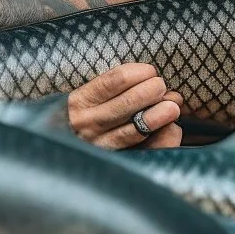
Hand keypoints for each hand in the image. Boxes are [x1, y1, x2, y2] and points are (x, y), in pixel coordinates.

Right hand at [68, 63, 182, 149]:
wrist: (61, 154)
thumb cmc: (84, 116)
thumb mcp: (88, 98)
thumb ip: (115, 87)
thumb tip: (151, 78)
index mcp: (80, 101)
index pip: (113, 81)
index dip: (138, 73)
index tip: (150, 71)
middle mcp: (86, 124)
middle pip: (125, 103)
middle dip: (150, 92)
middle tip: (162, 87)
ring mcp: (100, 146)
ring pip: (134, 130)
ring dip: (158, 115)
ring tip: (173, 106)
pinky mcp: (114, 162)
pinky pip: (143, 151)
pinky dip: (161, 140)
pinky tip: (172, 129)